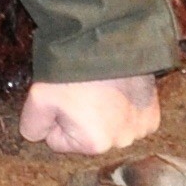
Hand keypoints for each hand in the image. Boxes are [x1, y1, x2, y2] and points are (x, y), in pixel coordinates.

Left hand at [17, 76, 160, 155]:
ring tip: (100, 88)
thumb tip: (39, 137)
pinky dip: (125, 106)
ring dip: (105, 112)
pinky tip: (119, 89)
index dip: (55, 117)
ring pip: (109, 127)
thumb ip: (32, 126)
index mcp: (94, 144)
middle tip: (82, 91)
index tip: (63, 97)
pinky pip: (131, 119)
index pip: (59, 141)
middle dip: (81, 117)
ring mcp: (140, 129)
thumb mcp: (38, 99)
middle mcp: (121, 143)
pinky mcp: (153, 114)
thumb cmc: (72, 71)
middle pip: (87, 135)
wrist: (107, 40)